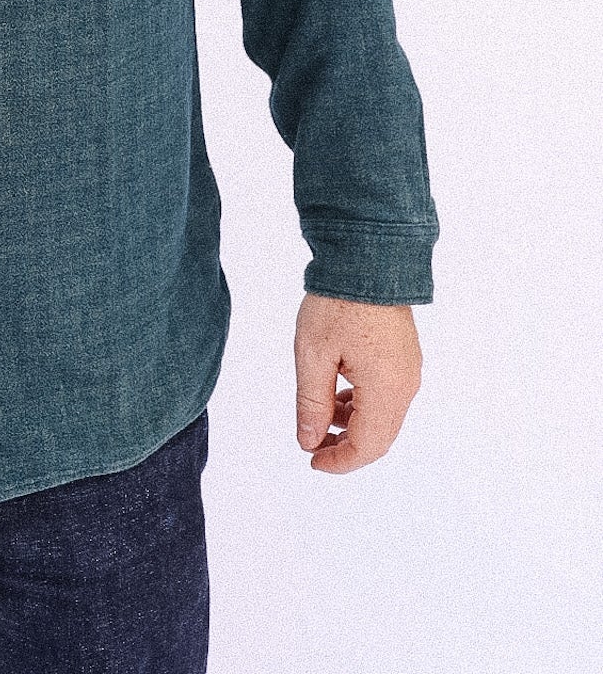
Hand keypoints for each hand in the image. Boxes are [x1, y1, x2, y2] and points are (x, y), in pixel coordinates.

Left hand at [294, 293, 421, 474]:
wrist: (368, 257)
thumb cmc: (338, 302)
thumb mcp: (313, 354)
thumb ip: (311, 402)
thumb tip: (309, 439)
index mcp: (387, 390)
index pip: (367, 447)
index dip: (339, 462)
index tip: (312, 460)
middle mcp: (406, 385)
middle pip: (380, 436)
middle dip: (346, 446)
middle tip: (313, 443)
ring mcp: (409, 369)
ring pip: (384, 416)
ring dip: (354, 424)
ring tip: (321, 413)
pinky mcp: (405, 355)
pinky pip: (388, 394)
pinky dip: (364, 403)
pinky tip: (339, 391)